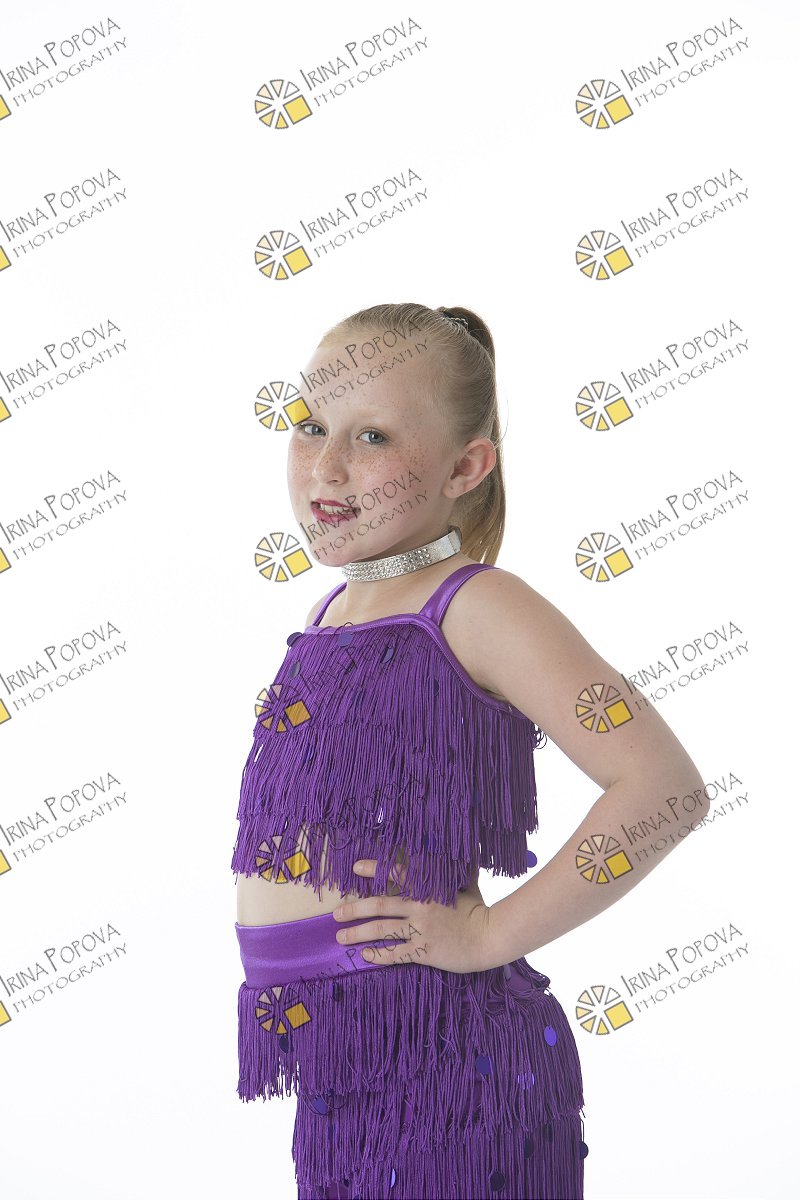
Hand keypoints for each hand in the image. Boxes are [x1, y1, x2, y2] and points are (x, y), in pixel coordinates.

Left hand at [332, 856, 492, 973]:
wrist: (490, 937)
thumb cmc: (478, 908)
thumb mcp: (466, 882)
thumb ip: (456, 867)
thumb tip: (466, 845)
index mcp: (427, 888)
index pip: (396, 873)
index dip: (374, 869)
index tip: (355, 868)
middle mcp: (420, 907)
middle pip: (379, 905)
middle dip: (354, 908)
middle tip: (336, 913)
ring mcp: (420, 930)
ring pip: (382, 930)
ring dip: (358, 933)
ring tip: (340, 937)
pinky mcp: (424, 951)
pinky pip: (396, 954)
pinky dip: (378, 955)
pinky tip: (364, 955)